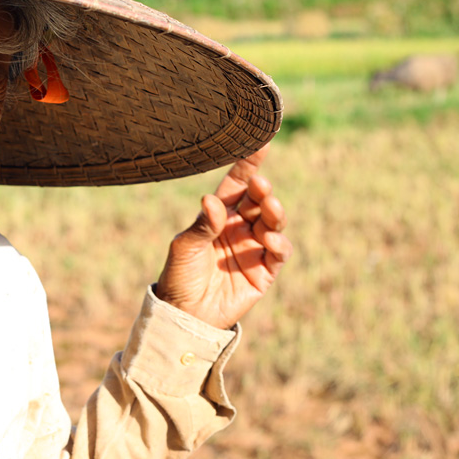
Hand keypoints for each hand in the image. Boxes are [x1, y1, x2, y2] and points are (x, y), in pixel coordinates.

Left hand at [155, 145, 291, 328]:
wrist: (185, 315)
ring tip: (267, 207)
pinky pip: (279, 252)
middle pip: (259, 200)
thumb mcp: (184, 247)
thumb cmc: (179, 276)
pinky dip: (278, 242)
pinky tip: (269, 238)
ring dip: (274, 212)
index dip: (249, 164)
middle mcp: (239, 227)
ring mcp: (254, 247)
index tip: (261, 142)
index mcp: (219, 215)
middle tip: (259, 185)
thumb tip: (211, 200)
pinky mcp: (265, 271)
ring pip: (273, 221)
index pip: (237, 185)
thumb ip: (202, 226)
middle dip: (262, 190)